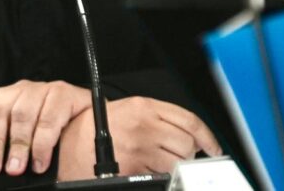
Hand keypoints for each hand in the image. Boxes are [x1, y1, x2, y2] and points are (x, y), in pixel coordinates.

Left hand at [0, 79, 91, 176]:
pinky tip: (41, 162)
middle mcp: (18, 90)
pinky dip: (43, 143)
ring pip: (22, 114)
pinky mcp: (64, 93)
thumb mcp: (21, 138)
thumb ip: (4, 147)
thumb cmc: (51, 134)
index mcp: (1, 99)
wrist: (90, 119)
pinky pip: (50, 117)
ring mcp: (41, 89)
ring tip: (17, 168)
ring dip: (18, 145)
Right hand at [56, 96, 219, 180]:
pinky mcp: (134, 166)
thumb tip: (188, 134)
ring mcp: (140, 146)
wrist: (69, 145)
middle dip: (188, 154)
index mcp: (144, 106)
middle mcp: (144, 123)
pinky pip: (162, 175)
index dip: (207, 136)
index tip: (213, 148)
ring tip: (161, 164)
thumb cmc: (95, 129)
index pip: (189, 119)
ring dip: (175, 167)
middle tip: (180, 157)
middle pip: (187, 142)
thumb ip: (156, 117)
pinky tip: (151, 171)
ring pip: (177, 161)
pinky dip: (161, 177)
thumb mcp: (126, 110)